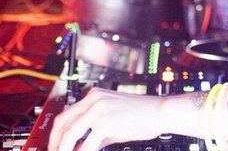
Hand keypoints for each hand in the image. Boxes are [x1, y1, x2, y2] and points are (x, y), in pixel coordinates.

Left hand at [49, 88, 166, 150]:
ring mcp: (99, 109)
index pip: (65, 115)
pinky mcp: (105, 122)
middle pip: (62, 124)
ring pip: (69, 136)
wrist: (159, 111)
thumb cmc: (141, 115)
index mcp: (95, 95)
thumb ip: (94, 130)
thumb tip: (79, 147)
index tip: (55, 147)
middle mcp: (94, 99)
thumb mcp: (112, 119)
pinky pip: (86, 145)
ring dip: (64, 150)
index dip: (56, 135)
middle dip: (55, 144)